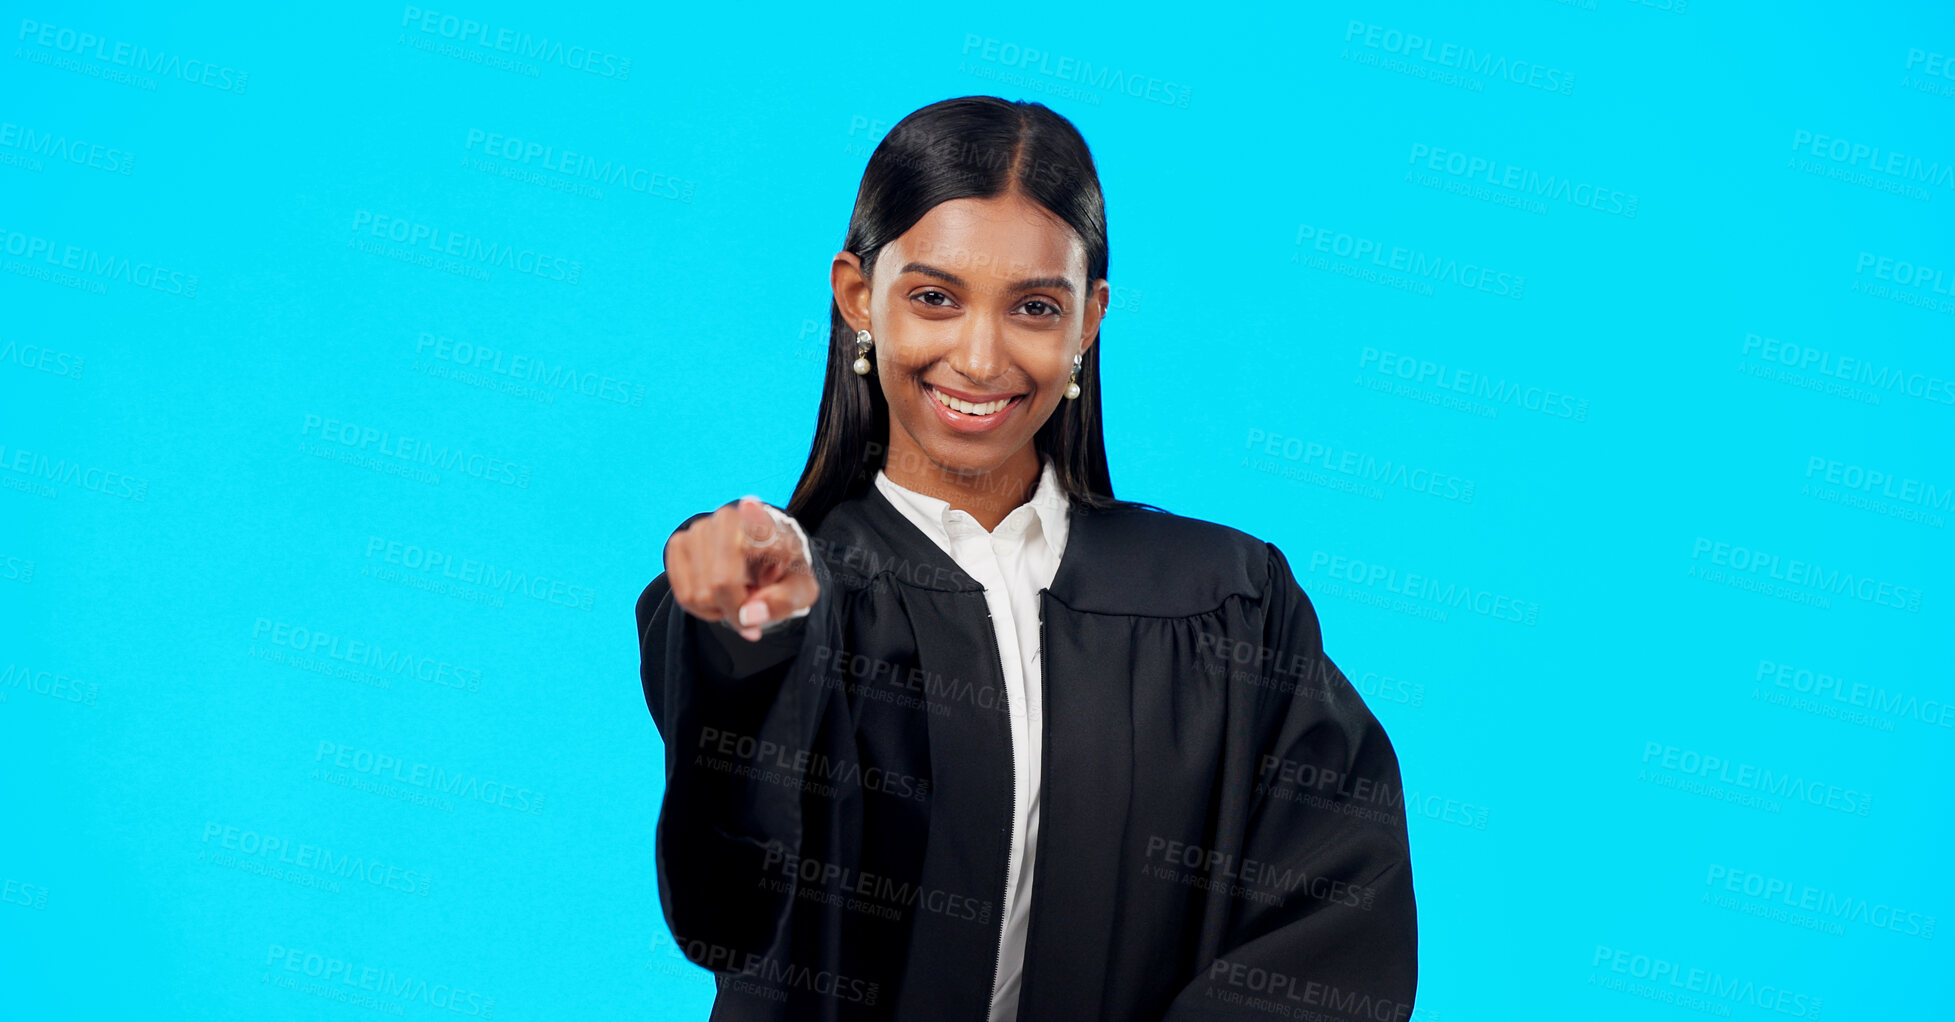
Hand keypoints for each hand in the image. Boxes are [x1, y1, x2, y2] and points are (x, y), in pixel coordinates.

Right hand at [664, 497, 818, 641]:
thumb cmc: (785, 574)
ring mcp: (700, 528)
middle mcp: (729, 518)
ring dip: (719, 609)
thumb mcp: (800, 591)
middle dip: (736, 609)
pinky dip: (701, 607)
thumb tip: (748, 615)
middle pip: (721, 583)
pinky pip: (683, 595)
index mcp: (766, 524)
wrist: (765, 557)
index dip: (749, 579)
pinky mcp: (679, 542)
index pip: (754, 544)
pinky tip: (719, 597)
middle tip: (752, 612)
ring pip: (699, 594)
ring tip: (738, 597)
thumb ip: (782, 602)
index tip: (758, 582)